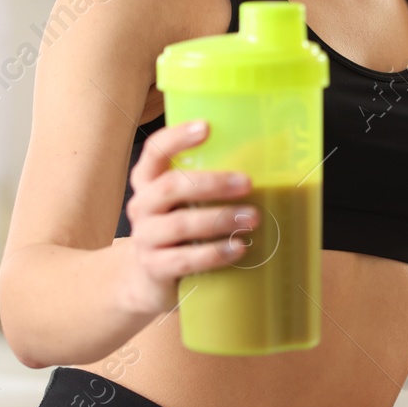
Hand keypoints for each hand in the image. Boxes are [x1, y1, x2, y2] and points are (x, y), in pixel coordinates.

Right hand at [119, 120, 256, 316]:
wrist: (146, 279)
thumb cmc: (178, 230)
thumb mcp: (184, 202)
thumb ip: (207, 183)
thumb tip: (265, 159)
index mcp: (148, 181)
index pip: (154, 151)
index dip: (177, 138)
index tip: (206, 127)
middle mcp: (142, 205)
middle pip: (171, 186)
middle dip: (212, 183)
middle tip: (248, 183)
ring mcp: (145, 238)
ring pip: (179, 224)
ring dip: (220, 219)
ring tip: (252, 218)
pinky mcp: (155, 268)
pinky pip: (184, 259)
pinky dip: (214, 253)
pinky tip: (238, 248)